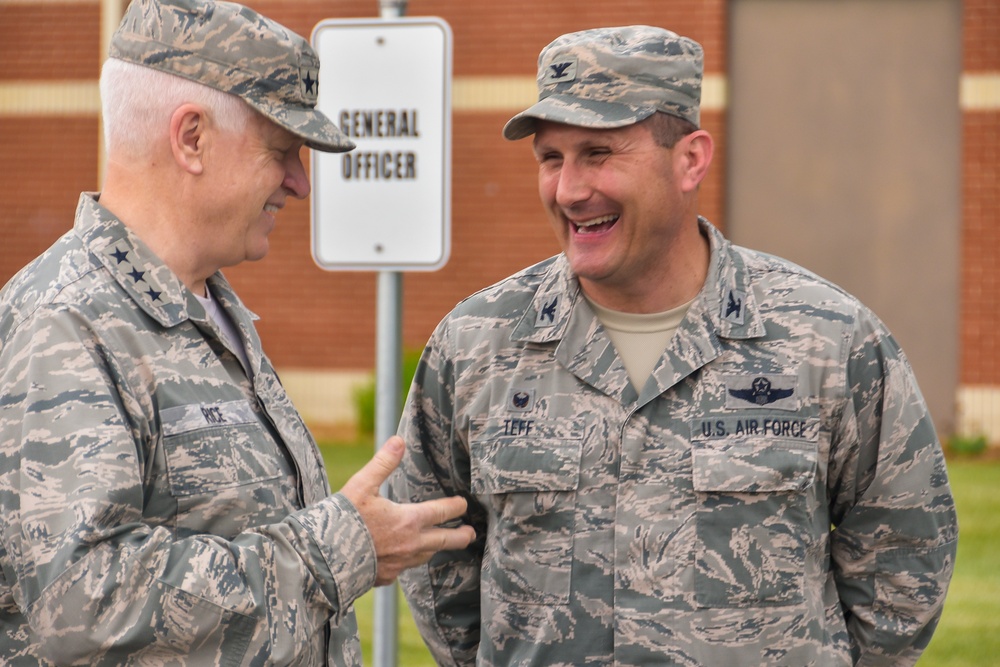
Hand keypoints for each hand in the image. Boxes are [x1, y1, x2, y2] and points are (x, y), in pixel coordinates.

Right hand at [339, 435, 474, 585]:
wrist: (323, 558)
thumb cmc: (343, 519)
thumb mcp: (362, 485)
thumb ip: (383, 463)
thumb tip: (399, 440)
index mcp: (408, 521)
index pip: (441, 512)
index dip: (455, 507)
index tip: (463, 504)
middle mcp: (410, 545)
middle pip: (445, 541)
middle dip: (460, 536)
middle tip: (471, 534)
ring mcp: (399, 564)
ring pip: (425, 556)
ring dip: (435, 548)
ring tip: (440, 544)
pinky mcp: (385, 577)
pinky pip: (403, 569)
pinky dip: (407, 561)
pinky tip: (403, 558)